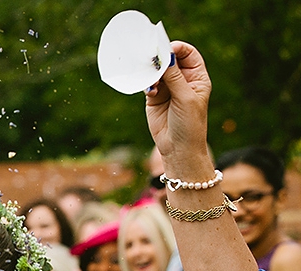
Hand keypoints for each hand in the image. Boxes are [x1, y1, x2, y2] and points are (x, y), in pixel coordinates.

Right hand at [145, 42, 212, 171]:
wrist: (178, 148)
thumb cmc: (189, 124)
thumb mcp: (185, 98)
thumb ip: (175, 77)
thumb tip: (166, 56)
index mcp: (197, 77)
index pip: (188, 54)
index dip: (178, 49)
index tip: (167, 49)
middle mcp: (182, 81)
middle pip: (171, 60)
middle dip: (162, 59)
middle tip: (153, 60)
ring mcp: (168, 89)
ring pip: (157, 72)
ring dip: (152, 73)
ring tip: (151, 80)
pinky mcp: (154, 98)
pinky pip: (148, 84)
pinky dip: (147, 84)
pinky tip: (150, 92)